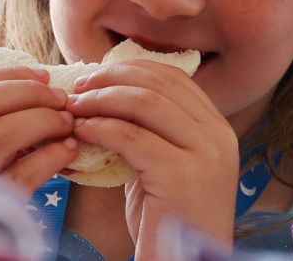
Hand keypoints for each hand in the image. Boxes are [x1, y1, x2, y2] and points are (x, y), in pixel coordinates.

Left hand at [67, 61, 238, 258]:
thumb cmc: (169, 222)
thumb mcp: (167, 166)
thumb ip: (151, 132)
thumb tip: (106, 96)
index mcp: (217, 128)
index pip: (174, 77)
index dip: (131, 69)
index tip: (96, 76)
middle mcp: (218, 135)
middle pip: (159, 83)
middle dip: (112, 79)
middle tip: (78, 89)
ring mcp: (205, 154)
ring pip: (145, 103)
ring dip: (102, 100)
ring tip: (74, 109)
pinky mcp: (181, 175)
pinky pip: (132, 137)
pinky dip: (101, 128)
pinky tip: (82, 132)